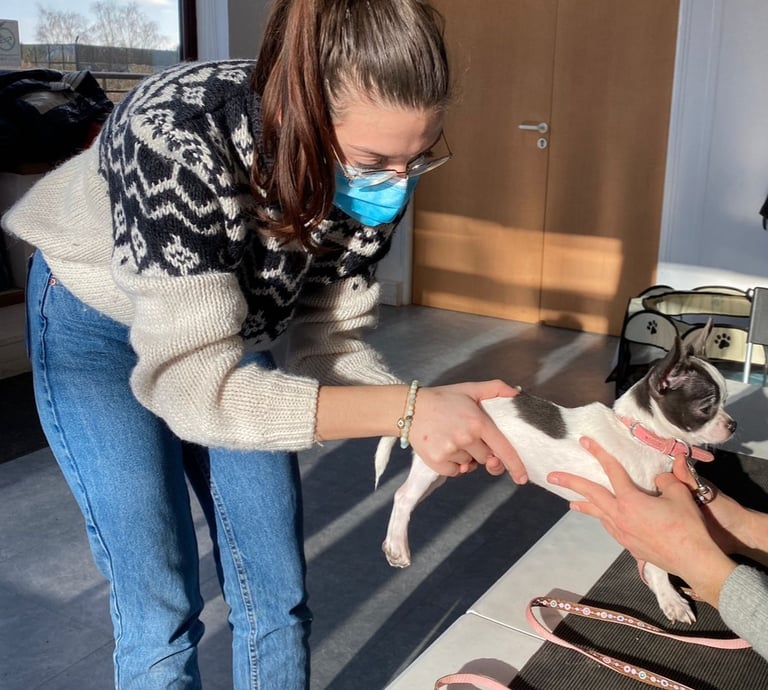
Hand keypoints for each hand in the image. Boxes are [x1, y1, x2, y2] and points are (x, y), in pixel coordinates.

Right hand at [409, 380, 527, 483]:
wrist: (409, 408)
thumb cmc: (442, 399)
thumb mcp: (470, 389)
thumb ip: (496, 388)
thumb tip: (517, 393)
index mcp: (478, 422)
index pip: (503, 448)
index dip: (515, 465)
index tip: (522, 478)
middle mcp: (465, 438)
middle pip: (486, 458)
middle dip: (482, 451)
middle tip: (468, 437)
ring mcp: (450, 451)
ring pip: (469, 465)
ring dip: (465, 457)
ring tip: (451, 438)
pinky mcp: (437, 462)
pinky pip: (455, 472)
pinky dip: (453, 465)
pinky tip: (444, 448)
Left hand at [547, 437, 735, 604]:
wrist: (693, 560)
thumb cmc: (687, 525)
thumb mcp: (679, 494)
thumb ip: (665, 481)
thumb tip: (657, 479)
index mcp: (630, 500)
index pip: (612, 471)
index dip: (599, 453)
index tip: (585, 441)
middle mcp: (620, 516)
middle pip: (591, 495)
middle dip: (570, 483)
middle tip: (552, 477)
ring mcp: (623, 533)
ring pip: (598, 515)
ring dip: (584, 506)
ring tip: (571, 503)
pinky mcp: (630, 546)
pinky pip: (610, 528)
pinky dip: (603, 520)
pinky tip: (604, 520)